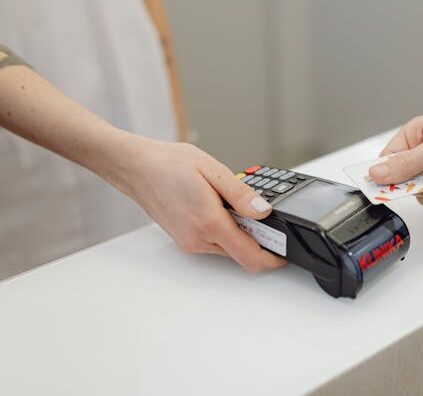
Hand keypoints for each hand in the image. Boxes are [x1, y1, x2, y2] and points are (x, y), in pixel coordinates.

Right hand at [106, 134, 285, 271]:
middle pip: (241, 253)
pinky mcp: (185, 240)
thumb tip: (264, 211)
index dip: (273, 258)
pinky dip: (224, 229)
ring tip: (231, 201)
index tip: (285, 252)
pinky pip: (214, 242)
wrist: (136, 168)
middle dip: (257, 239)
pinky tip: (218, 206)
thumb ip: (242, 195)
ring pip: (227, 248)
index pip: (250, 256)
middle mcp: (198, 239)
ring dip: (239, 231)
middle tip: (263, 214)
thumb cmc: (168, 165)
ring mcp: (190, 242)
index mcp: (209, 223)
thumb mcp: (213, 171)